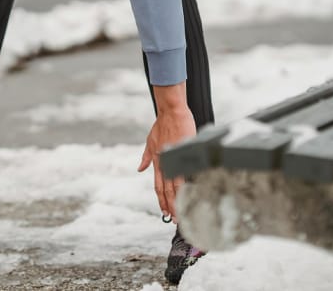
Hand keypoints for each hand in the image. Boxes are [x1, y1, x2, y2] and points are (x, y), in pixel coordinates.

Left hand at [138, 98, 196, 221]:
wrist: (172, 112)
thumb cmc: (162, 125)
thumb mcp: (149, 141)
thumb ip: (146, 157)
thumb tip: (140, 168)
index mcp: (157, 161)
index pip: (158, 186)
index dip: (161, 200)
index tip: (164, 212)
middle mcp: (164, 163)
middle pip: (167, 190)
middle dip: (170, 206)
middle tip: (175, 220)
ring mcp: (174, 159)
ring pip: (176, 185)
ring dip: (179, 200)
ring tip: (182, 213)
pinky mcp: (185, 153)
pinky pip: (187, 173)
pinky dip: (189, 185)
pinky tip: (193, 195)